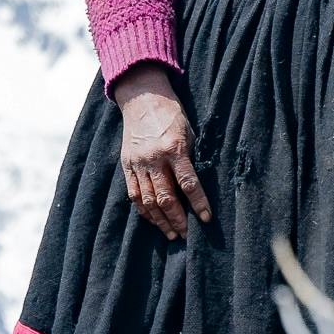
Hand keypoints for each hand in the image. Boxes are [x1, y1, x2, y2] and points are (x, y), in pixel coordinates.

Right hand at [113, 66, 211, 240]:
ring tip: (172, 234)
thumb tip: (197, 187)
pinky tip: (154, 220)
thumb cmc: (172, 115)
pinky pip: (134, 194)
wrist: (142, 99)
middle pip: (166, 197)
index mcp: (174, 148)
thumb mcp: (189, 132)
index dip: (198, 203)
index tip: (206, 219)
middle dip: (178, 219)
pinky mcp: (127, 165)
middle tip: (187, 235)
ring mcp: (138, 163)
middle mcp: (154, 158)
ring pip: (148, 200)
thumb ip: (191, 158)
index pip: (188, 183)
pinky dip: (144, 211)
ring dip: (161, 221)